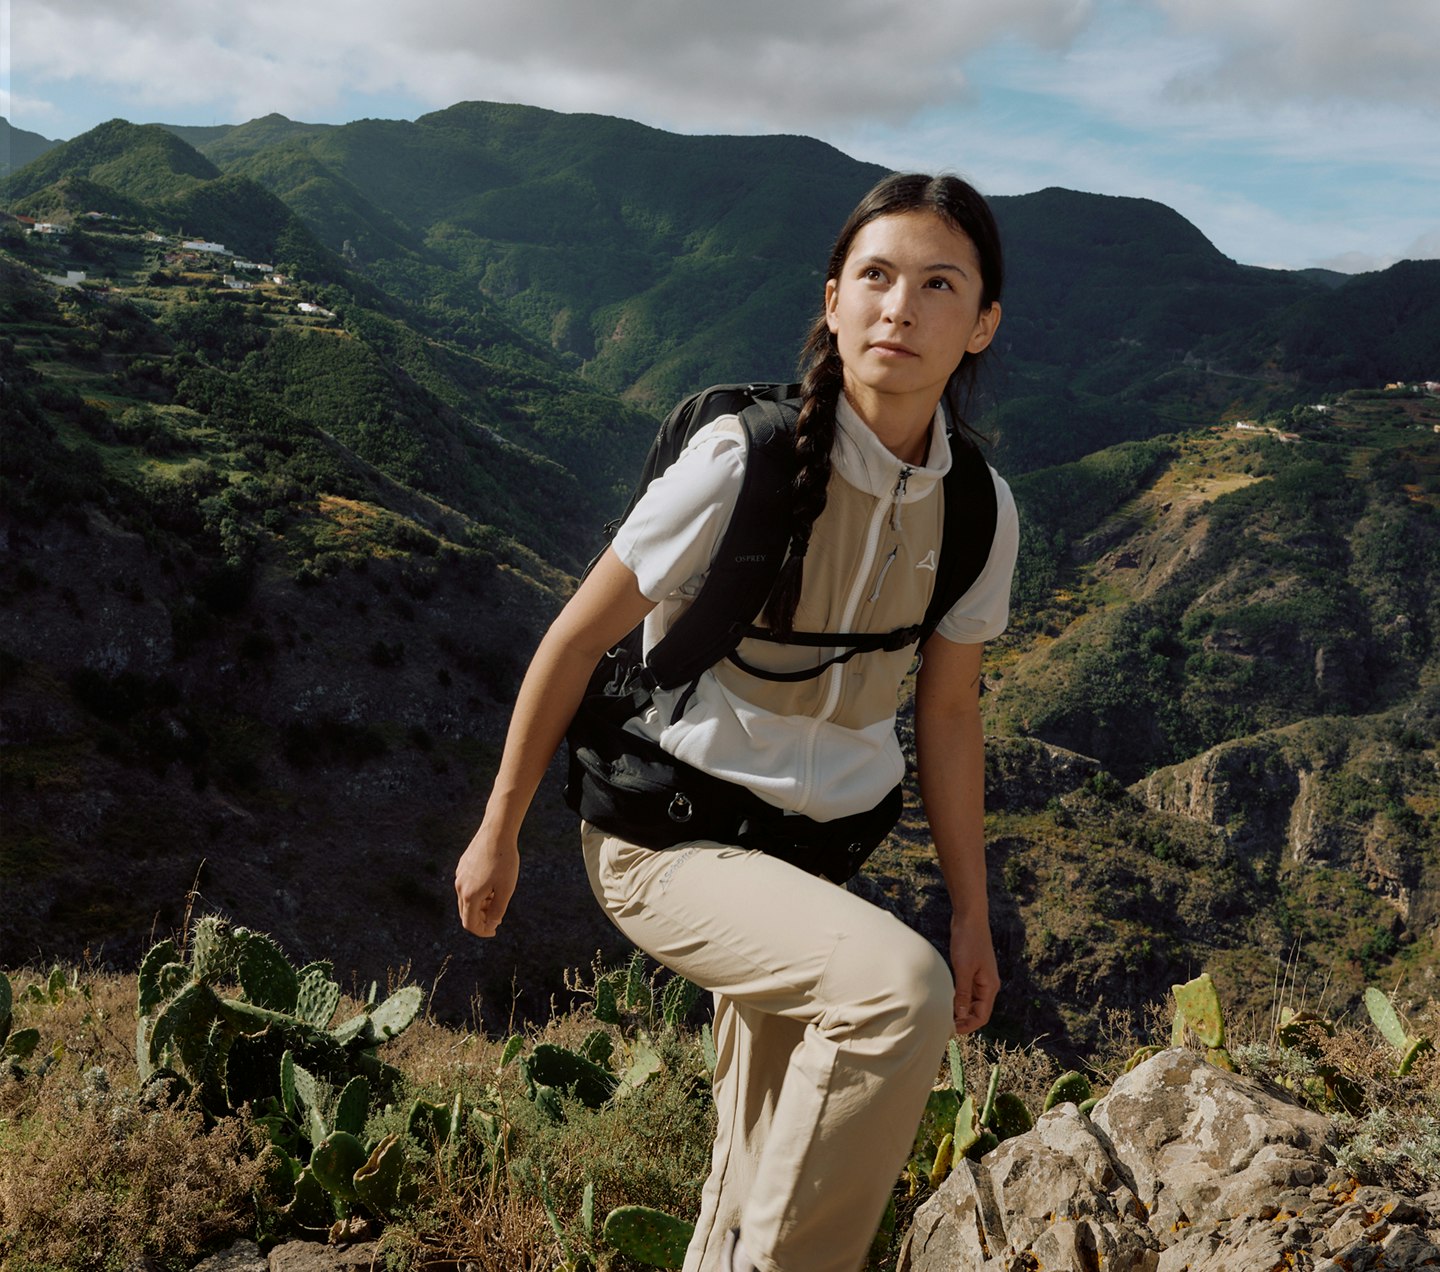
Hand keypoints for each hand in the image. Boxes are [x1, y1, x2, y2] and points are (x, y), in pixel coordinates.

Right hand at [455, 824, 519, 937]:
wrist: (497, 832)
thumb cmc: (504, 861)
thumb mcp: (506, 889)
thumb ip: (498, 910)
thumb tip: (490, 924)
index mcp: (470, 895)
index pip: (470, 924)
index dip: (482, 932)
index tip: (494, 931)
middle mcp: (460, 886)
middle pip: (466, 913)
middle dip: (481, 919)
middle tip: (497, 917)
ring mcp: (459, 875)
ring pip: (466, 899)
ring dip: (480, 905)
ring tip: (497, 897)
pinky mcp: (462, 866)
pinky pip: (467, 886)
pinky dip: (477, 893)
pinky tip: (491, 884)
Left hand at [949, 913, 998, 1034]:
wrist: (970, 918)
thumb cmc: (968, 941)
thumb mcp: (964, 969)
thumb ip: (963, 993)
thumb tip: (960, 1015)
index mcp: (989, 986)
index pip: (982, 1016)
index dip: (968, 1026)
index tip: (951, 1031)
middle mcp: (987, 984)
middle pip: (977, 1011)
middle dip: (963, 1020)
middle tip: (943, 1025)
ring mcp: (980, 978)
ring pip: (971, 1002)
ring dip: (959, 1010)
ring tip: (942, 1014)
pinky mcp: (972, 970)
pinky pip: (966, 991)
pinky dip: (957, 997)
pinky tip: (944, 999)